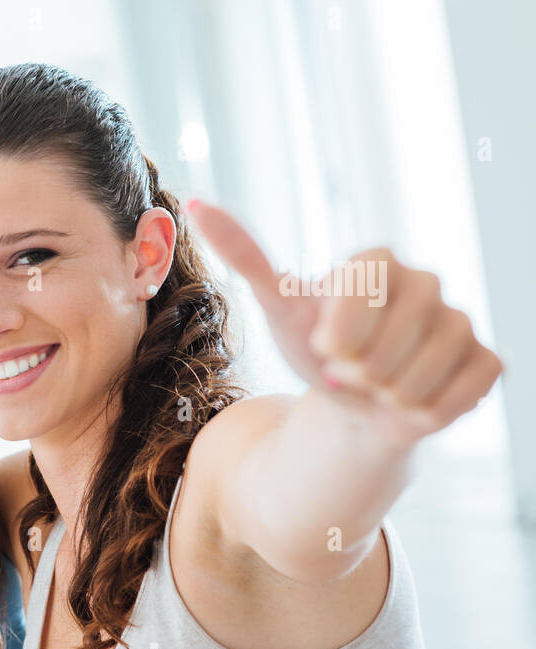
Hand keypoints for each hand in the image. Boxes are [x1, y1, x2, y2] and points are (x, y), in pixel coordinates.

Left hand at [187, 199, 502, 445]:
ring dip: (385, 397)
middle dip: (356, 373)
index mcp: (378, 260)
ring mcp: (461, 320)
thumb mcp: (277, 308)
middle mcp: (426, 281)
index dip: (337, 334)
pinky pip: (454, 398)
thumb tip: (195, 202)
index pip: (359, 295)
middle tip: (350, 369)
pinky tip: (413, 400)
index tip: (325, 344)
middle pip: (386, 347)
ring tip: (379, 385)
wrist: (351, 403)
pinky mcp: (486, 362)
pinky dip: (422, 413)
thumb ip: (245, 255)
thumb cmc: (315, 349)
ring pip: (417, 379)